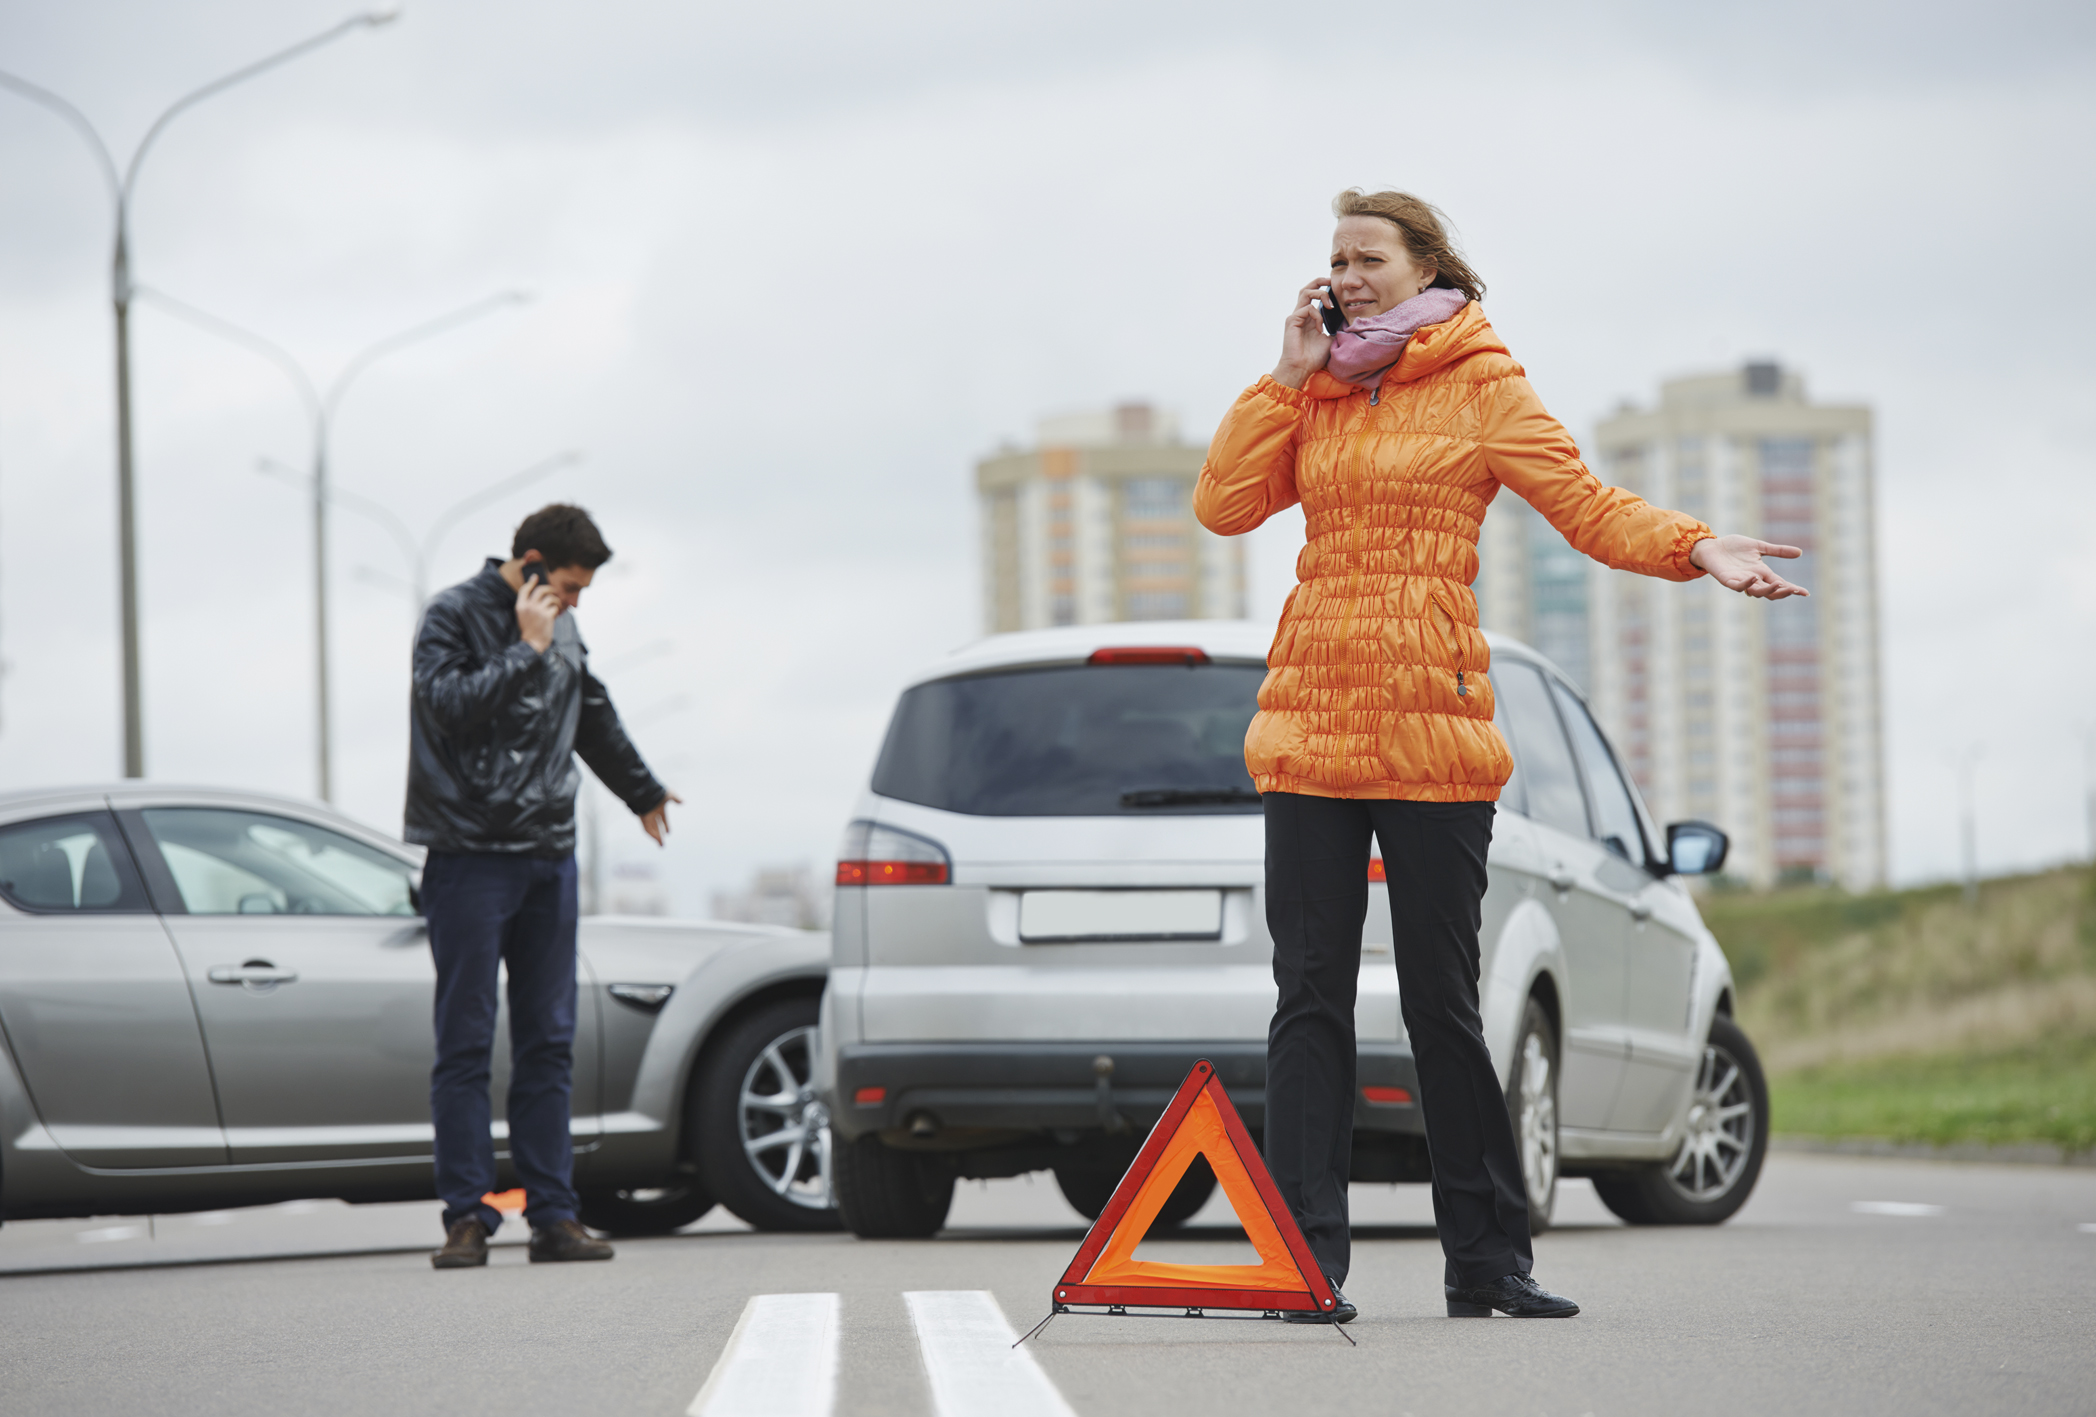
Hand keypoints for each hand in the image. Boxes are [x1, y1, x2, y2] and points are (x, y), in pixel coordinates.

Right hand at [515, 579, 560, 651]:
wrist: (532, 643)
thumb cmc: (529, 629)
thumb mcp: (523, 615)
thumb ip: (528, 604)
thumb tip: (538, 592)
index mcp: (520, 606)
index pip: (525, 589)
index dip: (531, 582)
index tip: (536, 577)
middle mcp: (529, 606)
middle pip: (541, 590)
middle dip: (549, 588)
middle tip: (553, 591)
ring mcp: (538, 610)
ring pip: (550, 598)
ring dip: (556, 600)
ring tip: (556, 604)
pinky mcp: (547, 616)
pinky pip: (555, 607)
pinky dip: (557, 610)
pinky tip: (556, 614)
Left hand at [640, 791, 681, 846]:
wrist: (648, 790)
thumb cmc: (658, 792)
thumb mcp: (670, 795)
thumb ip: (676, 799)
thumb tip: (683, 802)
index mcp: (659, 807)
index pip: (662, 819)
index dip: (666, 825)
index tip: (669, 832)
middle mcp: (652, 812)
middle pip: (656, 826)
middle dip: (660, 834)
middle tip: (663, 842)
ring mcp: (647, 816)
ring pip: (652, 829)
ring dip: (657, 837)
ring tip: (661, 845)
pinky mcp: (643, 819)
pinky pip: (647, 829)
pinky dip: (652, 835)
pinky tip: (657, 840)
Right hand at [1271, 278, 1335, 388]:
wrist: (1301, 369)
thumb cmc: (1313, 357)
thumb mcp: (1330, 340)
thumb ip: (1335, 329)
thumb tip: (1348, 323)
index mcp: (1308, 317)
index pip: (1314, 295)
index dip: (1324, 288)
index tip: (1335, 289)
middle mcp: (1300, 314)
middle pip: (1307, 288)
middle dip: (1320, 281)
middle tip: (1331, 281)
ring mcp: (1295, 317)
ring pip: (1305, 292)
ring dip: (1320, 294)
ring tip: (1330, 306)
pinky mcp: (1292, 321)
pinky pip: (1306, 308)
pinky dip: (1316, 315)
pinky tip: (1319, 328)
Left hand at [1690, 535, 1808, 598]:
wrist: (1711, 545)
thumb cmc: (1733, 547)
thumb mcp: (1759, 546)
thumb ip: (1777, 550)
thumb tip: (1800, 552)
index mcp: (1761, 572)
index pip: (1780, 583)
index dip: (1792, 589)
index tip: (1805, 593)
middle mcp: (1753, 579)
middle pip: (1770, 592)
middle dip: (1782, 592)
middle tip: (1794, 590)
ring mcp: (1740, 580)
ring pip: (1756, 592)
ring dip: (1768, 590)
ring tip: (1779, 584)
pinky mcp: (1727, 580)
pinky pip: (1737, 586)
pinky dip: (1746, 584)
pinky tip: (1754, 578)